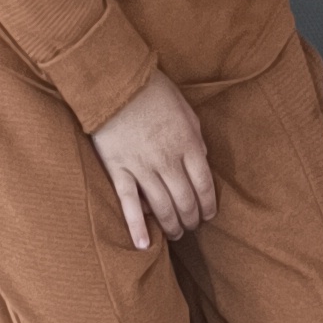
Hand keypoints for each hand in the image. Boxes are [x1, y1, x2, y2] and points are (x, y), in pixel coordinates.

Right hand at [89, 70, 216, 253]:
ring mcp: (142, 167)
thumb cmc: (152, 90)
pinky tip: (143, 245)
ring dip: (172, 227)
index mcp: (188, 144)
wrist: (114, 77)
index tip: (208, 215)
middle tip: (191, 226)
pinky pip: (129, 205)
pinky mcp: (119, 169)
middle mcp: (167, 160)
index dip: (208, 206)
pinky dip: (137, 228)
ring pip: (163, 208)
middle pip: (186, 202)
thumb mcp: (184, 109)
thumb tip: (203, 161)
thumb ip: (195, 138)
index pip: (205, 186)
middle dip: (191, 220)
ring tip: (175, 234)